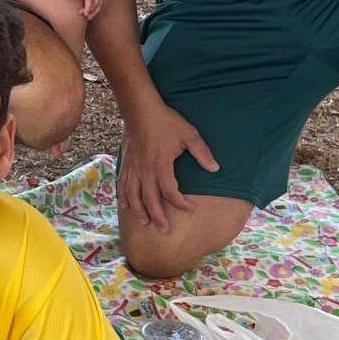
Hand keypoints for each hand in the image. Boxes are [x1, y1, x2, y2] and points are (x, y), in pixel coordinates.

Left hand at [69, 0, 101, 19]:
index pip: (90, 1)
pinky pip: (101, 1)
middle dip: (90, 12)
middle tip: (83, 16)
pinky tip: (92, 10)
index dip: (88, 9)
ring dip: (94, 11)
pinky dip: (97, 7)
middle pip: (96, 5)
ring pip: (100, 4)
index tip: (84, 15)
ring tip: (88, 17)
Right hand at [116, 95, 218, 235]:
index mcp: (161, 165)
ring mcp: (134, 168)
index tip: (190, 208)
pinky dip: (124, 197)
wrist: (141, 110)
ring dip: (139, 211)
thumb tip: (215, 169)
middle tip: (164, 229)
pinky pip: (123, 184)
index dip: (180, 203)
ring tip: (145, 222)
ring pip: (134, 195)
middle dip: (158, 216)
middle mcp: (145, 170)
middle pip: (150, 199)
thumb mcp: (189, 135)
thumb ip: (202, 153)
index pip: (170, 192)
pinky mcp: (126, 163)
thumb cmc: (166, 121)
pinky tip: (126, 205)